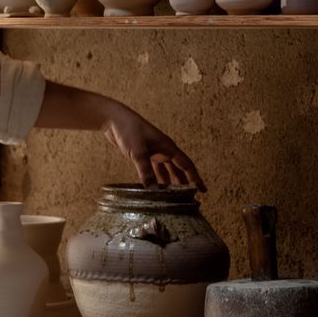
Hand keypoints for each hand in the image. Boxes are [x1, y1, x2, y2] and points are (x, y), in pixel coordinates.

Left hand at [35, 81, 205, 191]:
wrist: (114, 118)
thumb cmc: (128, 130)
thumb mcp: (137, 151)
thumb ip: (145, 170)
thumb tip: (153, 190)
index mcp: (167, 147)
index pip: (186, 165)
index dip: (195, 178)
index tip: (203, 190)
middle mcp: (164, 149)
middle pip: (179, 169)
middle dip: (185, 182)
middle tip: (191, 198)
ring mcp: (154, 152)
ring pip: (167, 170)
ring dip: (171, 182)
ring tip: (174, 197)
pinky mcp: (143, 154)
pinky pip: (154, 169)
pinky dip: (157, 179)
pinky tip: (155, 188)